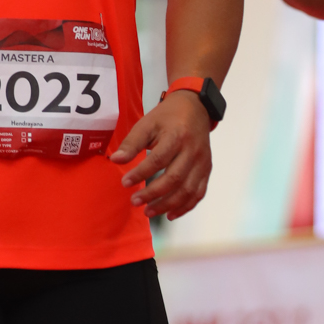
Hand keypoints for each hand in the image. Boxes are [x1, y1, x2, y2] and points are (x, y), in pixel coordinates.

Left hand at [110, 88, 212, 220]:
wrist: (195, 108)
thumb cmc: (167, 117)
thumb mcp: (147, 123)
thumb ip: (132, 143)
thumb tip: (116, 160)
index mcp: (177, 136)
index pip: (158, 159)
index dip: (141, 173)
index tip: (124, 183)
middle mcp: (192, 151)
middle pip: (174, 178)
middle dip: (153, 194)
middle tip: (134, 202)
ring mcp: (202, 162)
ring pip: (188, 190)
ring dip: (167, 205)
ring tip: (148, 211)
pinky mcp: (207, 170)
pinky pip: (199, 193)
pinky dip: (185, 207)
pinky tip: (170, 214)